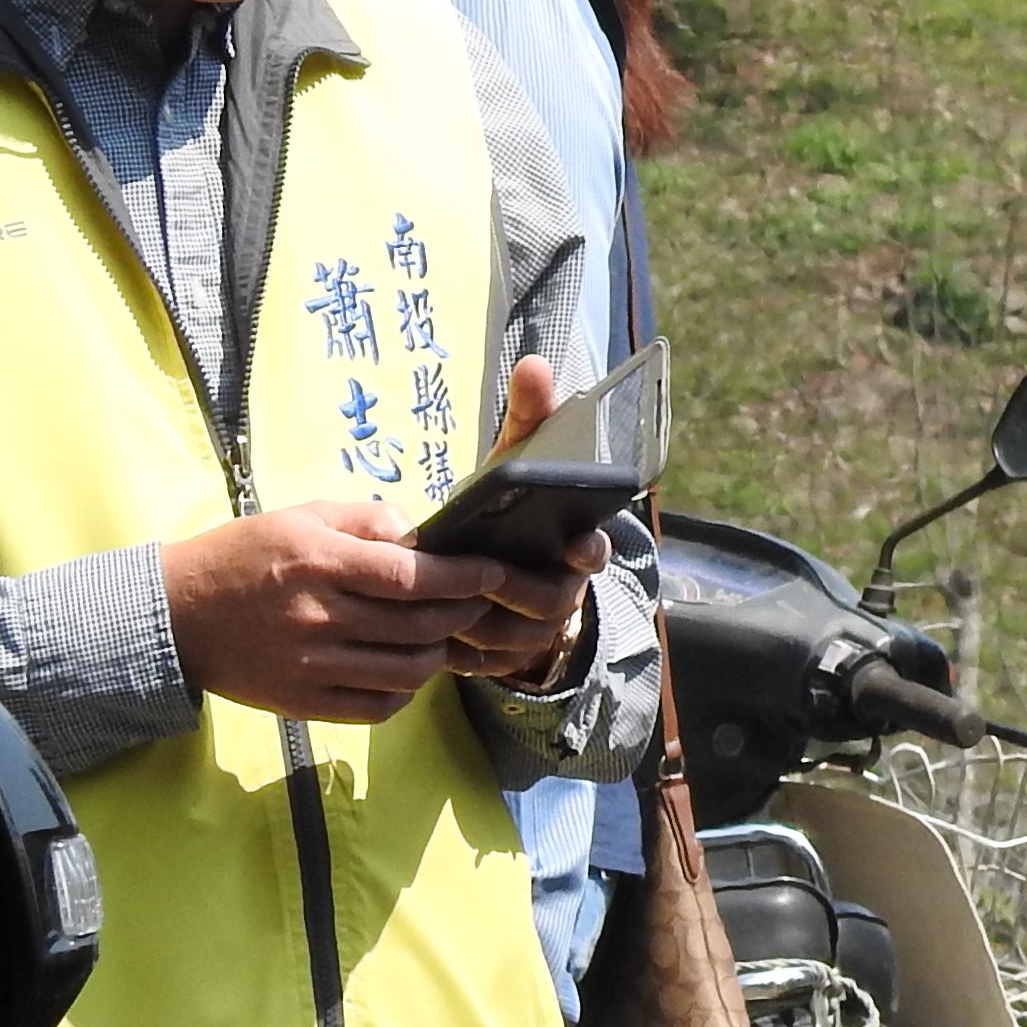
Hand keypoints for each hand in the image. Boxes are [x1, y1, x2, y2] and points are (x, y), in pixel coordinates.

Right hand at [166, 358, 603, 717]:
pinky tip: (405, 671)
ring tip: (443, 637)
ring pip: (406, 671)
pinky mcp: (302, 702)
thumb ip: (364, 520)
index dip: (463, 577)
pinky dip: (404, 692)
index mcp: (320, 563)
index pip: (412, 576)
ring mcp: (311, 664)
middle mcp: (319, 616)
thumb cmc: (243, 556)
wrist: (175, 616)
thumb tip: (420, 535)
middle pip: (418, 625)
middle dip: (463, 615)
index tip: (492, 573)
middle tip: (478, 604)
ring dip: (438, 655)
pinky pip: (376, 706)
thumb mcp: (301, 517)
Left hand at [443, 354, 611, 689]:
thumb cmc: (507, 504)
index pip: (595, 549)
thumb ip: (530, 415)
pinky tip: (431, 637)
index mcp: (575, 543)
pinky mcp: (505, 657)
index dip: (589, 550)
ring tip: (448, 605)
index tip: (576, 544)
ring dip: (484, 623)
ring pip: (518, 636)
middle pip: (553, 600)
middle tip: (485, 576)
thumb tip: (535, 364)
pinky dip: (462, 652)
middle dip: (519, 590)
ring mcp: (538, 626)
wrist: (497, 562)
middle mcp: (565, 587)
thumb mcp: (516, 457)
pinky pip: (488, 663)